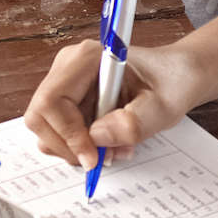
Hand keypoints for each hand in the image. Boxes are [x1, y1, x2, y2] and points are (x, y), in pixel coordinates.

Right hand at [23, 38, 204, 169]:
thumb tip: (96, 137)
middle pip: (40, 116)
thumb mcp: (163, 106)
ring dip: (77, 149)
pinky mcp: (69, 100)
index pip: (52, 100)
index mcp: (86, 58)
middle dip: (68, 145)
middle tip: (102, 158)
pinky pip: (60, 132)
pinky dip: (81, 147)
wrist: (177, 76)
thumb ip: (133, 122)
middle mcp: (68, 68)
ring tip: (114, 149)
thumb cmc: (172, 81)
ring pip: (47, 129)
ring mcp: (66, 84)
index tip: (93, 157)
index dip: (67, 134)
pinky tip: (110, 144)